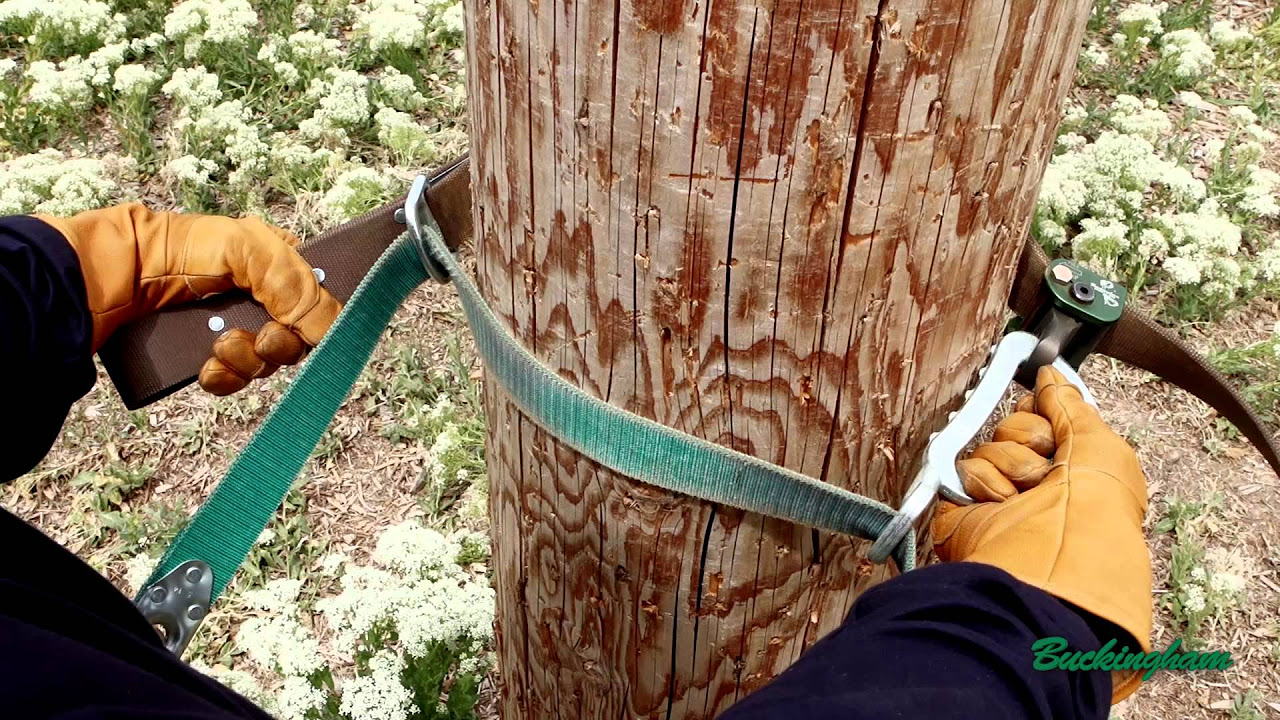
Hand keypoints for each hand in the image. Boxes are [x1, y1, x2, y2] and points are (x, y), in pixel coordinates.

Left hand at [37, 203, 341, 395]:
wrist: (114, 282)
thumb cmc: (179, 251)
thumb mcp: (249, 249)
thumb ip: (297, 285)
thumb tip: (330, 328)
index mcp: (276, 265)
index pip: (319, 300)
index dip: (319, 319)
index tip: (307, 328)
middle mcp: (258, 299)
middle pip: (297, 339)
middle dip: (280, 344)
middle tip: (260, 338)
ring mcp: (232, 328)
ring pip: (267, 364)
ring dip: (248, 361)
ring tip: (219, 346)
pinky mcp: (206, 357)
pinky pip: (234, 381)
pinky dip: (226, 378)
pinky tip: (208, 366)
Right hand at [932, 365, 1150, 700]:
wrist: (1054, 560)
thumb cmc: (1094, 511)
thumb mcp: (1101, 445)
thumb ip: (1070, 403)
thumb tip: (1048, 372)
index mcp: (1075, 468)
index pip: (1043, 416)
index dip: (1047, 413)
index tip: (1053, 420)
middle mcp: (1037, 483)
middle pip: (1013, 427)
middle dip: (1029, 439)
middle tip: (1046, 467)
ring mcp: (1000, 496)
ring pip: (988, 446)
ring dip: (1011, 465)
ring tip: (1026, 493)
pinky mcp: (967, 509)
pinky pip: (965, 469)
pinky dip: (986, 483)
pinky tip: (1003, 505)